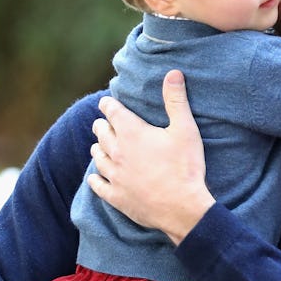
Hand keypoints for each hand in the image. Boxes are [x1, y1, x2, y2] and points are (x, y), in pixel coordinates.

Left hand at [87, 69, 215, 244]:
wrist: (182, 208)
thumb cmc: (186, 167)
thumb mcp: (185, 129)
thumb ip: (176, 100)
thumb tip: (173, 72)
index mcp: (132, 132)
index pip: (112, 111)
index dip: (108, 105)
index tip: (107, 103)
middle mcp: (117, 152)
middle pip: (101, 132)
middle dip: (102, 125)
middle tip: (105, 123)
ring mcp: (114, 175)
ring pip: (98, 156)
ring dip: (99, 148)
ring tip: (101, 146)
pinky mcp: (116, 196)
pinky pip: (97, 185)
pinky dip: (95, 178)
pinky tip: (95, 177)